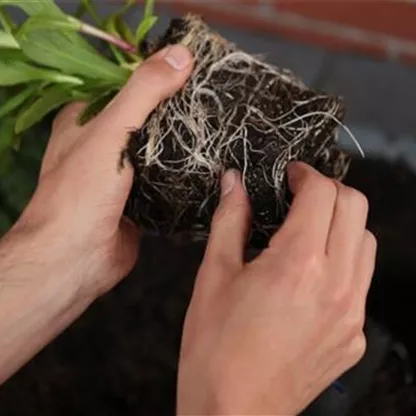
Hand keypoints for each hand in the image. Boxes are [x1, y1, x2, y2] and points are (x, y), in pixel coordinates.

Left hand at [13, 44, 193, 297]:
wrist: (78, 258)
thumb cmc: (82, 192)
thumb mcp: (111, 131)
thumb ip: (143, 92)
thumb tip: (182, 54)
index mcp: (87, 120)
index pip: (127, 86)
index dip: (158, 76)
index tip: (195, 69)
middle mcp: (104, 145)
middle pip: (147, 119)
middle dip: (178, 111)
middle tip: (216, 99)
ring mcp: (124, 174)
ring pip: (160, 150)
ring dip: (185, 144)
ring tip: (222, 127)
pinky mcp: (142, 199)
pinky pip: (168, 179)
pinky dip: (186, 173)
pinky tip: (212, 164)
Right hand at [178, 163, 375, 414]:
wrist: (233, 412)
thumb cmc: (215, 346)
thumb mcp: (213, 275)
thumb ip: (229, 220)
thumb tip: (233, 183)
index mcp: (297, 264)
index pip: (322, 193)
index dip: (305, 174)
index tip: (290, 175)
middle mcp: (336, 284)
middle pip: (356, 208)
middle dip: (329, 191)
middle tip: (299, 196)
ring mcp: (352, 314)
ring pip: (367, 242)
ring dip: (341, 224)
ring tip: (308, 231)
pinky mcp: (354, 336)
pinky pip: (362, 282)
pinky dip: (344, 262)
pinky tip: (312, 276)